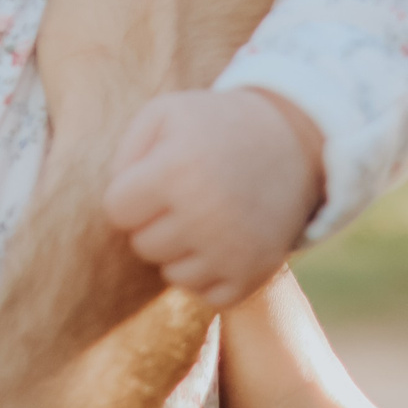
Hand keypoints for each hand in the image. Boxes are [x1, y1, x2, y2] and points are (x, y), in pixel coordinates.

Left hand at [105, 88, 324, 307]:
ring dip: (181, 248)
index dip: (131, 191)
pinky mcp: (253, 275)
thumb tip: (115, 210)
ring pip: (170, 273)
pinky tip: (224, 239)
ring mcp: (232, 250)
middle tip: (187, 193)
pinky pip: (204, 293)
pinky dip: (209, 272)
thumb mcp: (165, 114)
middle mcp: (206, 215)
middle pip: (141, 244)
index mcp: (177, 170)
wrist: (292, 143)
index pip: (116, 210)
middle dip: (155, 220)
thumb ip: (123, 154)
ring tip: (208, 213)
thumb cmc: (214, 127)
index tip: (157, 175)